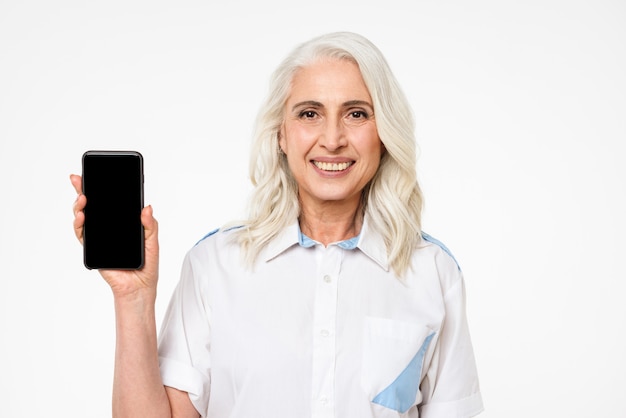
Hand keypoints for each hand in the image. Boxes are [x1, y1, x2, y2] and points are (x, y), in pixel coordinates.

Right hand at [70, 174, 159, 299]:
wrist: (140, 287)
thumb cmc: (147, 265)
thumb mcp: (153, 241)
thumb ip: (150, 224)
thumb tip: (146, 207)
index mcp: (123, 223)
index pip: (110, 202)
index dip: (102, 188)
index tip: (95, 173)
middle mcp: (109, 228)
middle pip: (93, 206)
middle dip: (83, 191)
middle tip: (79, 179)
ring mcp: (99, 238)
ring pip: (84, 218)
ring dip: (79, 207)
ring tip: (83, 199)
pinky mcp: (93, 250)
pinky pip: (83, 235)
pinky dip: (79, 225)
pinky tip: (82, 216)